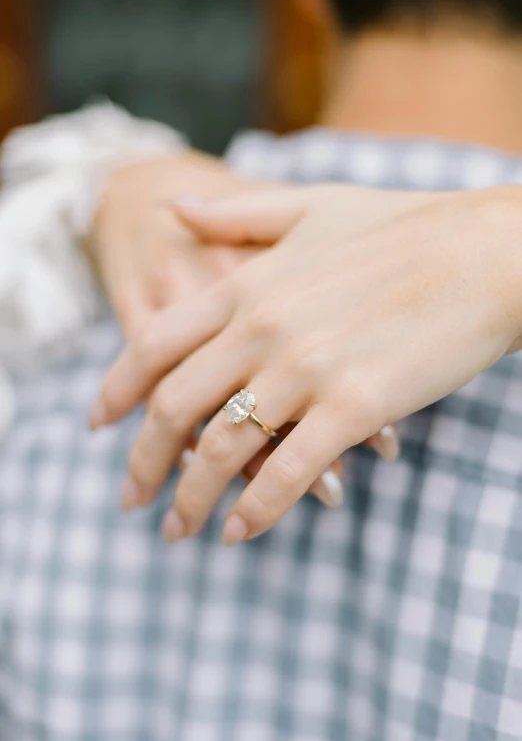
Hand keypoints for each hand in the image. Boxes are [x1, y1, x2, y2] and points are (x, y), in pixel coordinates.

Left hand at [88, 158, 394, 504]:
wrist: (484, 254)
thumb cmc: (404, 227)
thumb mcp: (312, 206)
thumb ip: (235, 215)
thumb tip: (173, 208)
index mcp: (247, 284)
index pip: (153, 344)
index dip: (116, 390)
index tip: (98, 425)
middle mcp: (262, 327)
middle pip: (173, 407)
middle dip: (143, 463)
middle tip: (131, 500)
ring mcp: (305, 368)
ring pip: (221, 449)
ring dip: (191, 500)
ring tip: (179, 532)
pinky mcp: (353, 406)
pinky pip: (286, 472)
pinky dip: (256, 511)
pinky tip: (240, 534)